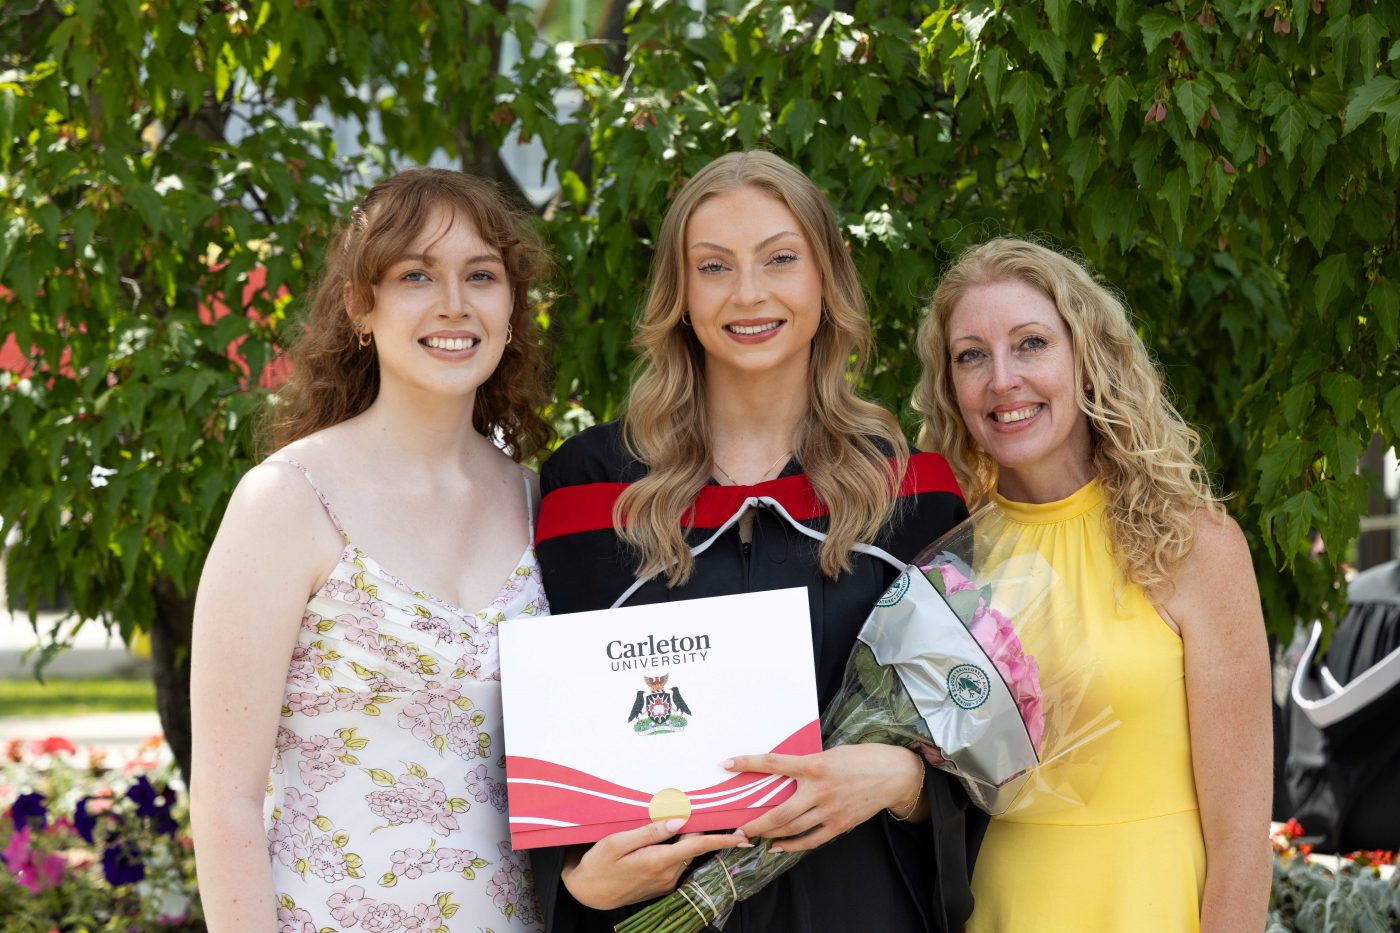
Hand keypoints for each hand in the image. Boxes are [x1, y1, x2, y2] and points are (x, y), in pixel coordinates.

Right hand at [560, 818, 750, 910]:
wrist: (588, 893)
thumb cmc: (598, 864)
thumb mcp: (617, 843)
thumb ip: (650, 831)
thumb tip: (679, 821)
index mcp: (658, 861)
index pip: (698, 846)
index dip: (722, 840)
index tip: (743, 836)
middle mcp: (667, 874)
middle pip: (693, 846)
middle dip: (698, 829)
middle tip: (698, 809)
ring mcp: (665, 882)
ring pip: (685, 854)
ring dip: (685, 839)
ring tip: (675, 822)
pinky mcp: (660, 885)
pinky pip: (675, 862)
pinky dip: (675, 849)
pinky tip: (663, 840)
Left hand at [725, 744, 923, 852]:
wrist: (894, 774)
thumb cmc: (861, 759)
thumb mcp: (831, 753)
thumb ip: (807, 764)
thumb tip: (782, 771)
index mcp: (815, 765)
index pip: (773, 763)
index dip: (747, 763)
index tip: (726, 764)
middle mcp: (820, 790)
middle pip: (779, 812)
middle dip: (755, 822)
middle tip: (737, 828)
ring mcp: (830, 811)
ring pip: (792, 828)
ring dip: (769, 834)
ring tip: (753, 836)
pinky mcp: (840, 825)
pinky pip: (810, 840)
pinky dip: (792, 846)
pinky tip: (778, 847)